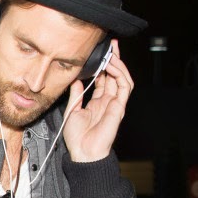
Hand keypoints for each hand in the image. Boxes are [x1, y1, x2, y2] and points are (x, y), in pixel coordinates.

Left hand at [62, 39, 134, 162]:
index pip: (105, 79)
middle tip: (111, 45)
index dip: (104, 66)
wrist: (83, 152)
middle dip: (115, 60)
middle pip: (115, 76)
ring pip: (123, 79)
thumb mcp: (72, 111)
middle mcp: (108, 101)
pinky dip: (120, 74)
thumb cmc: (77, 138)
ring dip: (118, 65)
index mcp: (97, 102)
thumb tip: (76, 79)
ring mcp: (115, 104)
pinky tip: (111, 66)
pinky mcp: (119, 107)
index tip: (100, 53)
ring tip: (111, 53)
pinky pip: (124, 87)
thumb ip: (76, 94)